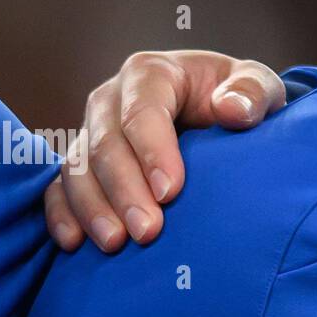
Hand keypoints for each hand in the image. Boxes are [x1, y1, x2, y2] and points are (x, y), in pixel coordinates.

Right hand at [45, 51, 284, 252]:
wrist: (220, 110)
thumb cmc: (238, 97)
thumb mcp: (257, 85)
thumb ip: (252, 92)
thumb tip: (231, 110)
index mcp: (152, 73)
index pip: (143, 113)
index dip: (152, 152)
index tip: (170, 192)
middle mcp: (112, 99)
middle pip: (106, 145)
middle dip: (124, 190)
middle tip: (148, 232)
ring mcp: (91, 132)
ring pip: (77, 170)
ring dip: (93, 209)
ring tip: (117, 243)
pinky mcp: (81, 164)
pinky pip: (59, 189)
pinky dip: (63, 215)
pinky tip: (76, 243)